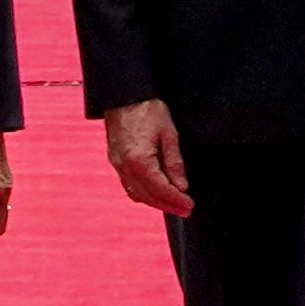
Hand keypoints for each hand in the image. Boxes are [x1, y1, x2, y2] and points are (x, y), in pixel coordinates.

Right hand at [95, 96, 192, 216]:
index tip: (190, 205)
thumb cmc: (147, 109)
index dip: (177, 200)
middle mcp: (125, 167)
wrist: (123, 95)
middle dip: (168, 206)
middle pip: (148, 197)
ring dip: (155, 202)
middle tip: (185, 210)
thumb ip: (174, 162)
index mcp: (139, 160)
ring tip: (173, 204)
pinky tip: (155, 192)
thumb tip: (181, 186)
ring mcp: (117, 165)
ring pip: (136, 194)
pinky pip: (128, 185)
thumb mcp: (169, 133)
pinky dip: (143, 193)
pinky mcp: (115, 160)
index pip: (161, 189)